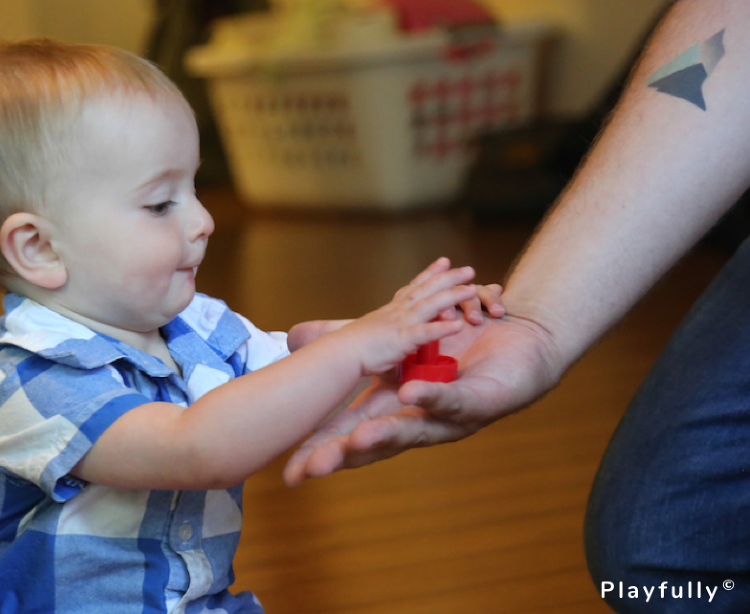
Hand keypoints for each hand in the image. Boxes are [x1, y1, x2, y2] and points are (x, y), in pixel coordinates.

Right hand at [282, 315, 563, 485]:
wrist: (521, 338)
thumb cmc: (457, 345)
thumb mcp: (396, 346)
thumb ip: (354, 343)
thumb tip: (296, 337)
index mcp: (394, 409)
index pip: (350, 435)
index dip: (322, 451)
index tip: (291, 474)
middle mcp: (419, 421)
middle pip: (376, 442)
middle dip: (345, 454)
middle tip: (314, 469)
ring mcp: (449, 418)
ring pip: (413, 428)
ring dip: (385, 433)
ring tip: (357, 439)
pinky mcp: (479, 403)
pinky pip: (453, 398)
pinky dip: (432, 394)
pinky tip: (410, 393)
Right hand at [327, 258, 477, 375]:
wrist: (338, 354)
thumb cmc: (348, 348)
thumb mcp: (368, 333)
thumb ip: (381, 332)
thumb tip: (382, 337)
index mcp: (390, 311)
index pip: (413, 287)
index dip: (430, 273)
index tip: (444, 261)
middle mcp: (397, 312)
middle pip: (427, 289)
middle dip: (449, 278)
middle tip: (469, 269)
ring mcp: (400, 324)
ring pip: (431, 305)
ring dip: (453, 295)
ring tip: (474, 289)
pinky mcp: (401, 340)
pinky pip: (425, 333)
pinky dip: (442, 328)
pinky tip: (459, 326)